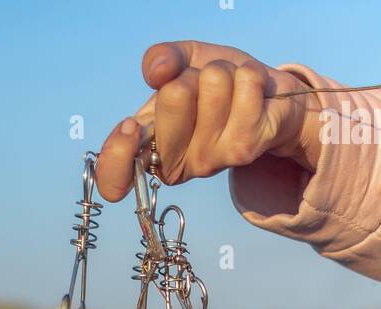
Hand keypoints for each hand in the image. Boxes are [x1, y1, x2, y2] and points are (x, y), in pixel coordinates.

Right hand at [97, 40, 320, 201]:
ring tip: (230, 93)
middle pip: (173, 95)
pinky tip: (252, 96)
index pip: (114, 176)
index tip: (129, 128)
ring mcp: (210, 161)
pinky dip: (249, 75)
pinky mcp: (243, 150)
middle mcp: (176, 163)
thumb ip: (162, 60)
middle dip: (191, 76)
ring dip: (225, 74)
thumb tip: (156, 71)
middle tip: (202, 93)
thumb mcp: (182, 65)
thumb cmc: (219, 87)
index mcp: (150, 148)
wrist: (266, 101)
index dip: (117, 152)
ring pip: (212, 84)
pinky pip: (244, 84)